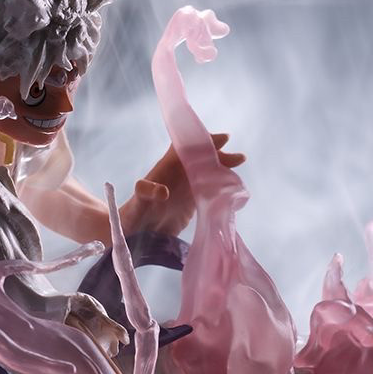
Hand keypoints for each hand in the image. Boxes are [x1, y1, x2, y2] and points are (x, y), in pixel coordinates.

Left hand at [119, 133, 244, 237]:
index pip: (184, 148)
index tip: (222, 139)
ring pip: (205, 171)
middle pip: (199, 158)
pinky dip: (220, 185)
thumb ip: (145, 194)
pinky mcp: (189, 203)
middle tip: (239, 158)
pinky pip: (208, 188)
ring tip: (240, 166)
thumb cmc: (131, 216)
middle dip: (218, 154)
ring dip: (222, 167)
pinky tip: (233, 188)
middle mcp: (176, 175)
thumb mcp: (137, 205)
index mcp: (165, 169)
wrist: (132, 234)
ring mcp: (184, 188)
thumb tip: (162, 191)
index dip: (201, 141)